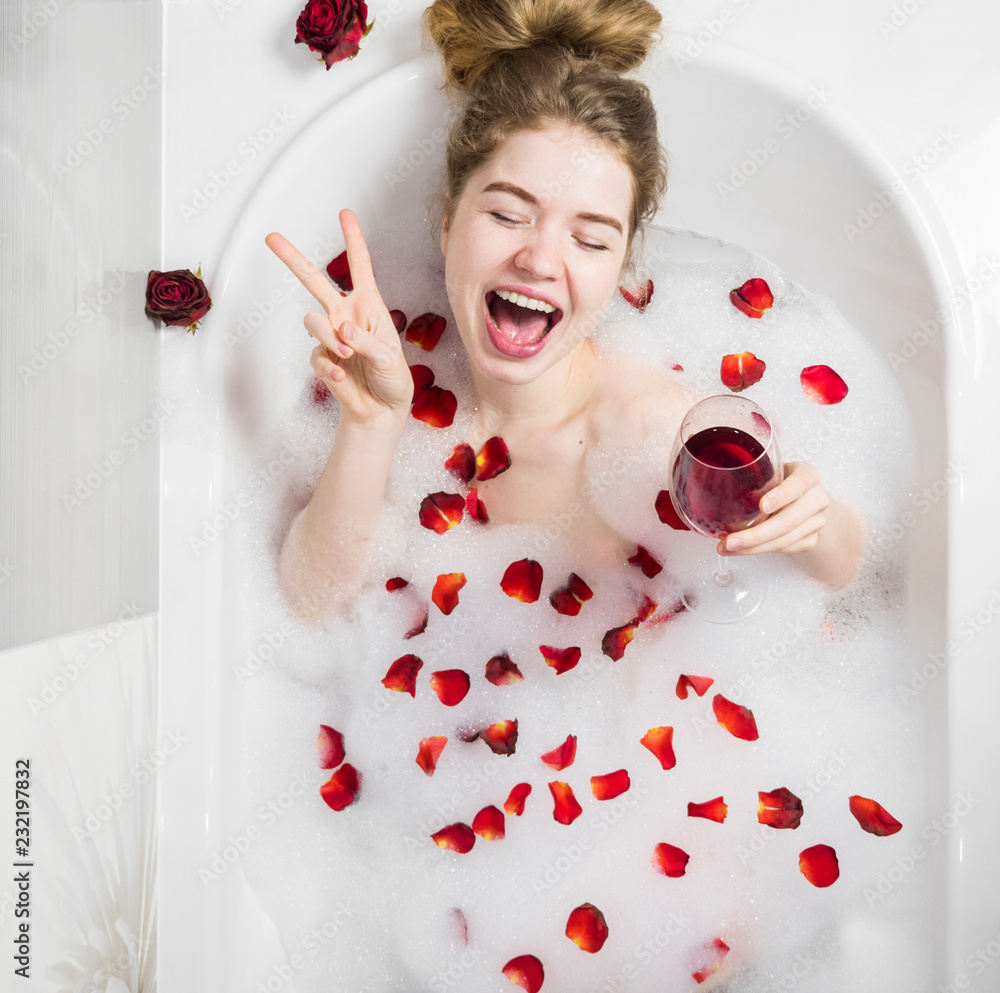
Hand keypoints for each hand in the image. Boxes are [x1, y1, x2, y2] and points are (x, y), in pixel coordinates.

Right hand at [265, 209, 412, 426]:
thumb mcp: (390, 358)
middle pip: (314, 280)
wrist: (380, 410)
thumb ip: (368, 343)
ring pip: (312, 322)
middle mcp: (345, 315)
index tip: (344, 213)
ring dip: (329, 339)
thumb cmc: (392, 379)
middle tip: (270, 237)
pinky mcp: (321, 358)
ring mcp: (330, 336)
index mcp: (369, 306)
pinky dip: (331, 367)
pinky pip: (316, 356)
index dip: (353, 240)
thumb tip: (344, 331)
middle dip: (292, 258)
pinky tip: (343, 376)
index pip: (360, 267)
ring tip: (349, 356)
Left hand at [718, 461, 829, 555]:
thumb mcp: (769, 472)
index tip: (762, 506)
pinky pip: (783, 549)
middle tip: (730, 541)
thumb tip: (733, 495)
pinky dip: (758, 551)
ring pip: (784, 540)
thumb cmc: (779, 482)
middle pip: (788, 521)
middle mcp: (817, 499)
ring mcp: (817, 522)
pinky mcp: (811, 540)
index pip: (799, 484)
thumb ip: (757, 479)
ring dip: (752, 548)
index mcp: (808, 475)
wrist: (802, 500)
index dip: (781, 496)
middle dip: (756, 534)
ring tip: (726, 548)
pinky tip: (739, 550)